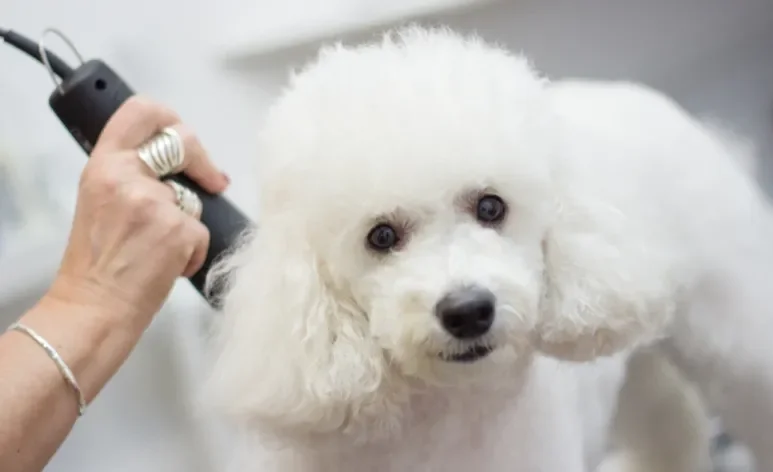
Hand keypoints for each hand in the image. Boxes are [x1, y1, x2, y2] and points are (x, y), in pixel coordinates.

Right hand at [47, 96, 228, 330]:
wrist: (94, 309)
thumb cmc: (98, 265)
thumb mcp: (102, 202)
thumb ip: (130, 175)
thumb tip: (175, 166)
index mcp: (103, 165)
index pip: (141, 111)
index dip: (170, 118)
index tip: (184, 138)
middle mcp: (126, 175)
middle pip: (183, 140)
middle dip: (205, 162)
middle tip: (214, 182)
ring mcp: (154, 202)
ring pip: (196, 197)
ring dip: (189, 222)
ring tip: (160, 249)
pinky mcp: (179, 229)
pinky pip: (203, 232)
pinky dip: (194, 252)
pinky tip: (169, 267)